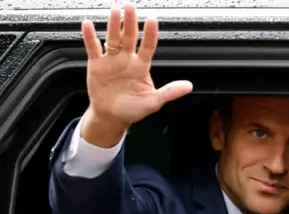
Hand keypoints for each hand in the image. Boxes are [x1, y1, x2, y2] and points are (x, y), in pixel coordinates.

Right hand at [80, 2, 192, 146]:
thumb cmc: (133, 109)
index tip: (152, 20)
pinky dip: (90, 36)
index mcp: (142, 66)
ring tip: (115, 10)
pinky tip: (89, 25)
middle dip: (130, 21)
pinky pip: (93, 48)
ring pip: (113, 38)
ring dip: (114, 25)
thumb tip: (188, 86)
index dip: (150, 34)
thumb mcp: (153, 102)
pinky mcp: (96, 64)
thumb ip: (169, 92)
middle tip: (130, 6)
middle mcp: (127, 59)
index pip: (148, 46)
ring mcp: (112, 60)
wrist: (111, 116)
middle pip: (129, 37)